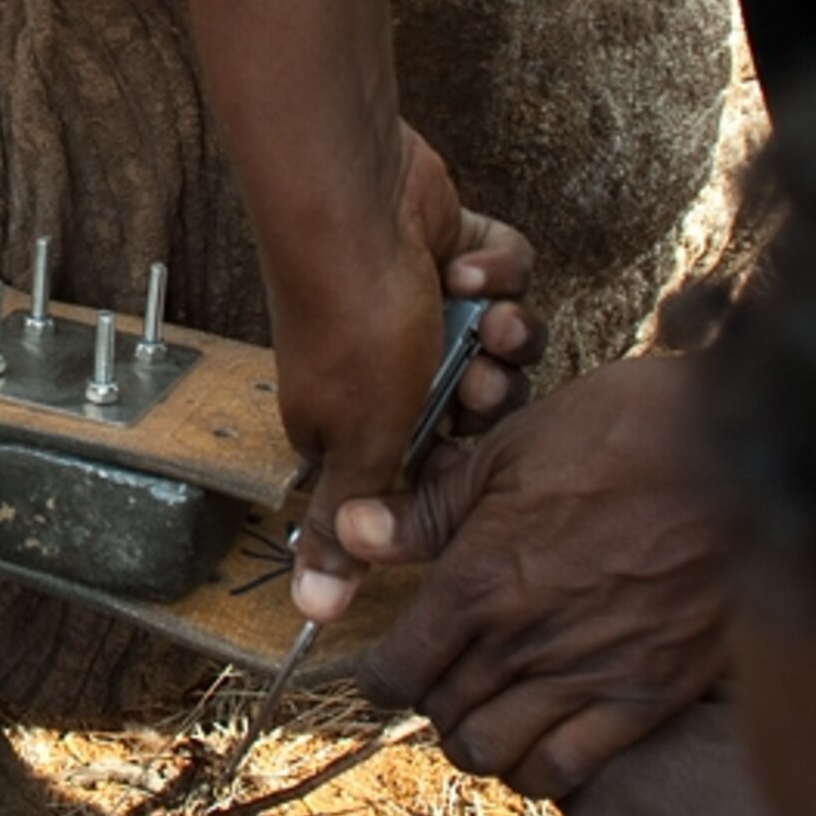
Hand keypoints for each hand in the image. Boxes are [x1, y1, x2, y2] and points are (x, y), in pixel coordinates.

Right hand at [282, 122, 543, 623]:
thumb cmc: (352, 318)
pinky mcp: (450, 250)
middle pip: (477, 410)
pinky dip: (494, 271)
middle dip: (490, 397)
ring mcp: (421, 305)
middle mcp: (386, 368)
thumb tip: (312, 615)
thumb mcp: (361, 442)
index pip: (427, 472)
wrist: (354, 200)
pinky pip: (501, 276)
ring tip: (488, 318)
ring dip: (503, 333)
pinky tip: (466, 261)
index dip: (462, 468)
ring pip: (499, 343)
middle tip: (480, 380)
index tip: (469, 458)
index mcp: (352, 423)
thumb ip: (350, 524)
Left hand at [336, 355, 726, 796]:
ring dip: (482, 740)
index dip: (381, 674)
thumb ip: (427, 510)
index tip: (390, 664)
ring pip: (497, 755)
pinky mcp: (651, 696)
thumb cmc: (624, 433)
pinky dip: (546, 766)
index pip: (396, 670)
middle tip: (447, 678)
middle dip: (432, 702)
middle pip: (442, 716)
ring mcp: (590, 675)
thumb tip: (349, 533)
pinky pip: (572, 771)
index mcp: (480, 579)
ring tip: (494, 708)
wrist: (743, 451)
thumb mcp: (511, 452)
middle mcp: (525, 640)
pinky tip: (551, 730)